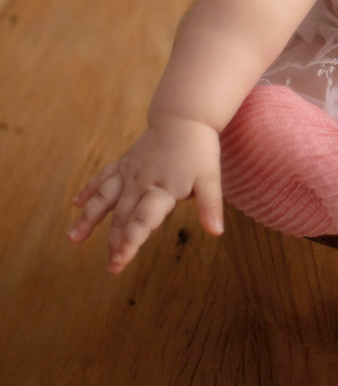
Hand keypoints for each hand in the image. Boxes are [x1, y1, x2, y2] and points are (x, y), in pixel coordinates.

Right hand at [68, 115, 223, 274]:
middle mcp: (140, 182)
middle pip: (123, 216)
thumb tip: (217, 232)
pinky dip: (89, 190)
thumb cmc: (199, 150)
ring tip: (73, 239)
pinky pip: (102, 177)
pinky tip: (76, 204)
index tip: (120, 260)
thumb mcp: (211, 178)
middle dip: (115, 242)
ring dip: (89, 219)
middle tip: (111, 267)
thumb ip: (210, 206)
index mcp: (162, 188)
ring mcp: (129, 172)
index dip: (131, 240)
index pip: (143, 219)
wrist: (184, 117)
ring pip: (105, 198)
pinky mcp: (123, 163)